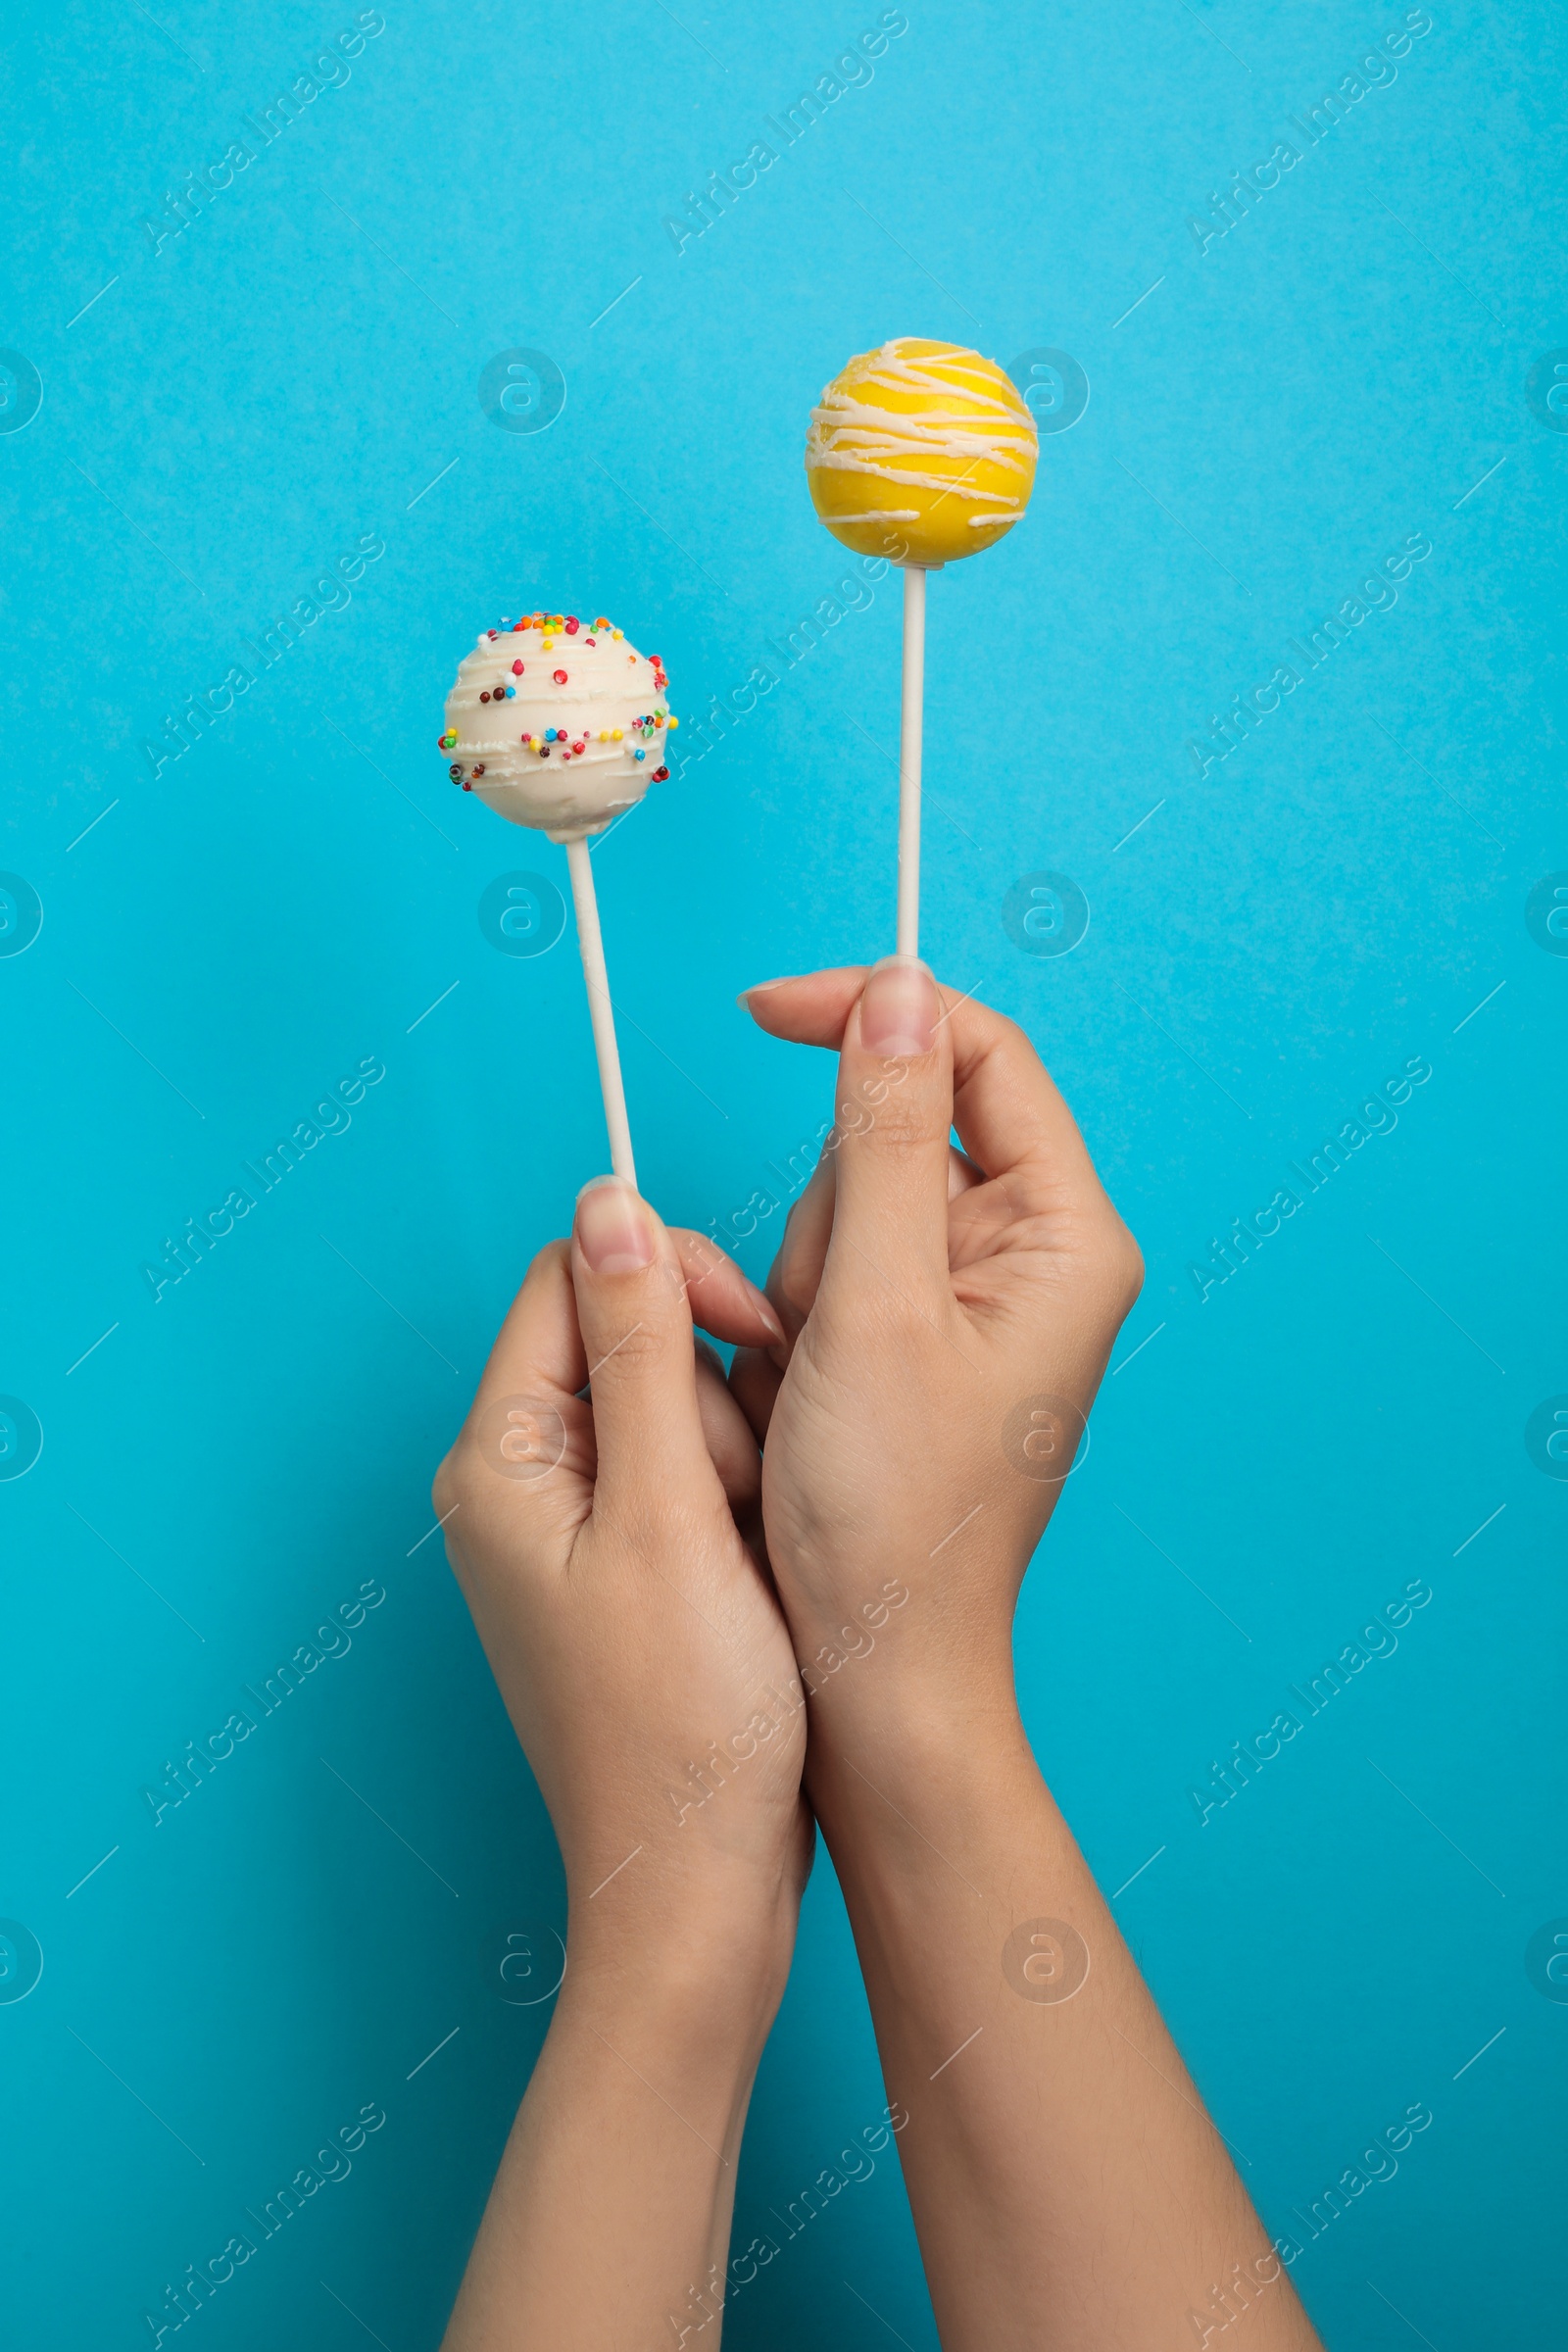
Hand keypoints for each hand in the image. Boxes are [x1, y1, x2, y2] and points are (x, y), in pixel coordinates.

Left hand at [434, 1184, 812, 1985]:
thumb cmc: (683, 1725)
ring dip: (735, 1462)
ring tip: (745, 1563)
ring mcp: (571, 1532)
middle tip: (736, 1497)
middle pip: (629, 1342)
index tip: (758, 1329)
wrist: (701, 1887)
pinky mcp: (623, 1570)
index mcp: (498, 1459)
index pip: (572, 1277)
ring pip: (677, 1410)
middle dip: (713, 1394)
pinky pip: (688, 1481)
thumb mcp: (669, 1511)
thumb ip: (641, 1347)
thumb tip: (609, 1201)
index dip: (672, 1278)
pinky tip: (752, 1582)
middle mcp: (518, 1485)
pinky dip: (736, 1512)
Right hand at [731, 959, 1143, 1740]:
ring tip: (817, 1379)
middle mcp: (1032, 1255)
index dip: (874, 1012)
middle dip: (828, 1211)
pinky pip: (829, 1270)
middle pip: (896, 1132)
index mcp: (1065, 1235)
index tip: (765, 1010)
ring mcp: (973, 1300)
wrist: (874, 1669)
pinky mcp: (918, 1339)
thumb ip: (881, 1134)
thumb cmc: (893, 1519)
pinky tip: (806, 1396)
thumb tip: (897, 990)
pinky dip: (796, 1319)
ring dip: (802, 1276)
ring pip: (845, 1201)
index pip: (980, 1053)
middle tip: (827, 1322)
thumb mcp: (873, 1306)